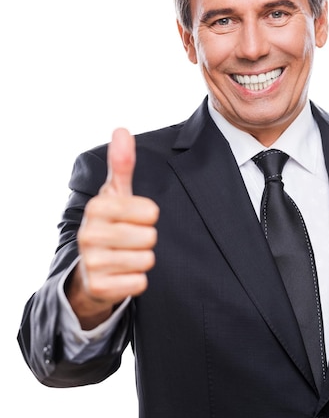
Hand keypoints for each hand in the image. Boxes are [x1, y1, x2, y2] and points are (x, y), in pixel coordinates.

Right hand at [67, 128, 158, 327]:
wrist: (90, 270)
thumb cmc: (110, 224)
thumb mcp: (116, 194)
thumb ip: (122, 164)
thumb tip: (121, 129)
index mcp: (97, 207)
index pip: (150, 212)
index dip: (150, 216)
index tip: (136, 218)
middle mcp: (89, 233)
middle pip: (149, 237)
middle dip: (146, 240)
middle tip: (129, 240)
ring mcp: (91, 262)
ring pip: (146, 260)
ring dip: (143, 260)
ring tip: (126, 256)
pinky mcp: (99, 288)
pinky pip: (139, 283)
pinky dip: (136, 280)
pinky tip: (122, 274)